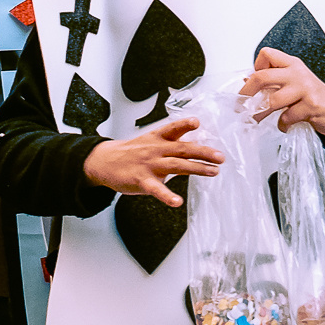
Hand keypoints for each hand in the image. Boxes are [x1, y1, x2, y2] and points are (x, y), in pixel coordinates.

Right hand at [81, 117, 223, 201]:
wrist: (103, 161)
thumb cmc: (132, 152)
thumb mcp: (151, 141)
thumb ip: (172, 143)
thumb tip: (197, 145)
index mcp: (157, 138)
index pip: (173, 129)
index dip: (185, 124)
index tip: (198, 122)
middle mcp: (155, 149)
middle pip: (182, 149)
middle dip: (203, 152)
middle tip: (220, 157)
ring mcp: (149, 164)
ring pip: (176, 165)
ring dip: (196, 168)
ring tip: (213, 172)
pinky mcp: (141, 180)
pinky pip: (156, 189)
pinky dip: (167, 196)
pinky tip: (177, 202)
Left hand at [242, 47, 324, 137]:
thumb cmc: (315, 98)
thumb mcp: (295, 83)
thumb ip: (275, 81)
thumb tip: (247, 81)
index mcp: (292, 64)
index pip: (267, 54)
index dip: (256, 66)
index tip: (253, 79)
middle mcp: (298, 73)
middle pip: (262, 77)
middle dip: (247, 93)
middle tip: (242, 103)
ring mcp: (305, 88)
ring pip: (273, 100)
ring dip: (263, 114)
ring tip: (260, 119)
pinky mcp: (311, 105)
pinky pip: (287, 117)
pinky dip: (283, 125)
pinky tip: (286, 125)